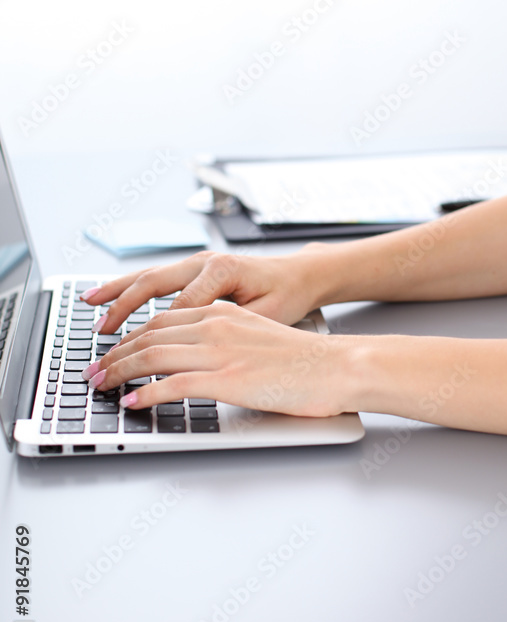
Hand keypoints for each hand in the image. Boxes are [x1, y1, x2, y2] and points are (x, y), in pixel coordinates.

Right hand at [79, 246, 330, 334]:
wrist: (301, 274)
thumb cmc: (288, 296)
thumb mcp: (267, 317)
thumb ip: (234, 329)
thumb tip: (200, 348)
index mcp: (222, 271)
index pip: (178, 307)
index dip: (155, 337)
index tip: (135, 360)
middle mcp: (205, 261)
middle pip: (153, 284)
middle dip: (123, 308)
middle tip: (101, 334)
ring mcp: (198, 261)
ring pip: (149, 275)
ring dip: (118, 292)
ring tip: (90, 307)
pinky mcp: (195, 267)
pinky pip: (156, 276)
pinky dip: (130, 287)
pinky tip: (108, 296)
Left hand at [84, 301, 356, 416]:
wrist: (339, 366)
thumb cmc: (307, 359)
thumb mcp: (259, 336)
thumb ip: (228, 339)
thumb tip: (201, 358)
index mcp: (223, 313)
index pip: (162, 320)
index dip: (131, 336)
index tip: (113, 350)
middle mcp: (216, 325)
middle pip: (149, 334)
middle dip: (115, 354)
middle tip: (94, 370)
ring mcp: (220, 352)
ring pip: (152, 356)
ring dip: (119, 372)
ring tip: (101, 386)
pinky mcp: (227, 379)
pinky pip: (173, 385)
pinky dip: (147, 394)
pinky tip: (132, 402)